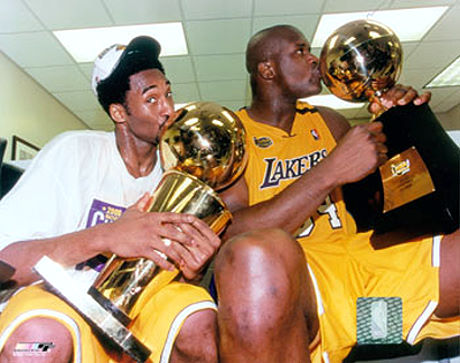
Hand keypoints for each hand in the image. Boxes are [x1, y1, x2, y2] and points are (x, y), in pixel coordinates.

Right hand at [98, 193, 220, 279]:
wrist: (107, 235)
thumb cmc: (121, 224)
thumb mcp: (132, 211)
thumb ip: (142, 202)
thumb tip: (148, 193)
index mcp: (152, 217)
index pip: (172, 216)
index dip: (184, 218)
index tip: (195, 220)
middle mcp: (152, 227)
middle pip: (174, 232)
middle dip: (186, 238)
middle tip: (196, 243)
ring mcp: (148, 238)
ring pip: (168, 247)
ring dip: (178, 254)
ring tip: (185, 260)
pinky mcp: (142, 249)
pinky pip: (157, 258)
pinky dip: (165, 264)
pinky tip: (171, 268)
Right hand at [327, 121, 387, 184]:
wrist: (334, 169)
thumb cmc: (339, 157)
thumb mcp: (348, 138)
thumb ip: (362, 134)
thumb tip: (375, 134)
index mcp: (359, 129)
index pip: (379, 125)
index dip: (377, 133)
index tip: (374, 138)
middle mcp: (367, 136)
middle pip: (383, 137)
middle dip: (378, 144)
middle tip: (367, 151)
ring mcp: (372, 147)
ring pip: (384, 149)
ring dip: (378, 154)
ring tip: (365, 158)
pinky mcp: (375, 158)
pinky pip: (384, 159)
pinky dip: (378, 163)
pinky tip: (367, 163)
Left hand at [368, 84, 430, 114]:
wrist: (396, 116)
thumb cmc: (389, 110)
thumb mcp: (379, 108)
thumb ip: (374, 106)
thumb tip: (372, 107)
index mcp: (393, 90)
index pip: (391, 89)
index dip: (387, 95)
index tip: (383, 101)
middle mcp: (403, 91)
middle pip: (400, 90)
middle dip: (394, 97)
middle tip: (389, 104)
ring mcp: (412, 94)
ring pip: (411, 92)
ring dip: (406, 97)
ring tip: (401, 103)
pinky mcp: (421, 99)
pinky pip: (426, 95)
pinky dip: (423, 97)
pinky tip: (418, 102)